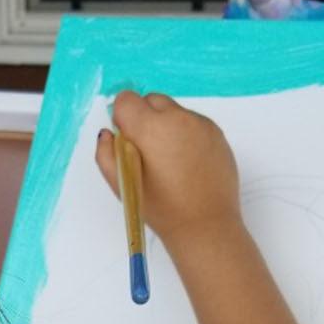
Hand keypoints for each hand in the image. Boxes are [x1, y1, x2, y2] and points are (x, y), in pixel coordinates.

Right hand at [94, 91, 240, 246]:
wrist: (205, 224)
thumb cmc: (160, 209)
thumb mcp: (121, 184)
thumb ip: (106, 153)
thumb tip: (109, 133)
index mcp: (150, 127)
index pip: (126, 99)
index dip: (122, 119)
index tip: (128, 141)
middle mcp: (178, 117)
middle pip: (152, 100)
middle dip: (144, 118)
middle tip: (147, 152)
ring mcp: (201, 124)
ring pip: (174, 111)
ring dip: (166, 127)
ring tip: (170, 162)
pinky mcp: (217, 133)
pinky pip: (194, 123)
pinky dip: (186, 135)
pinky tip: (187, 164)